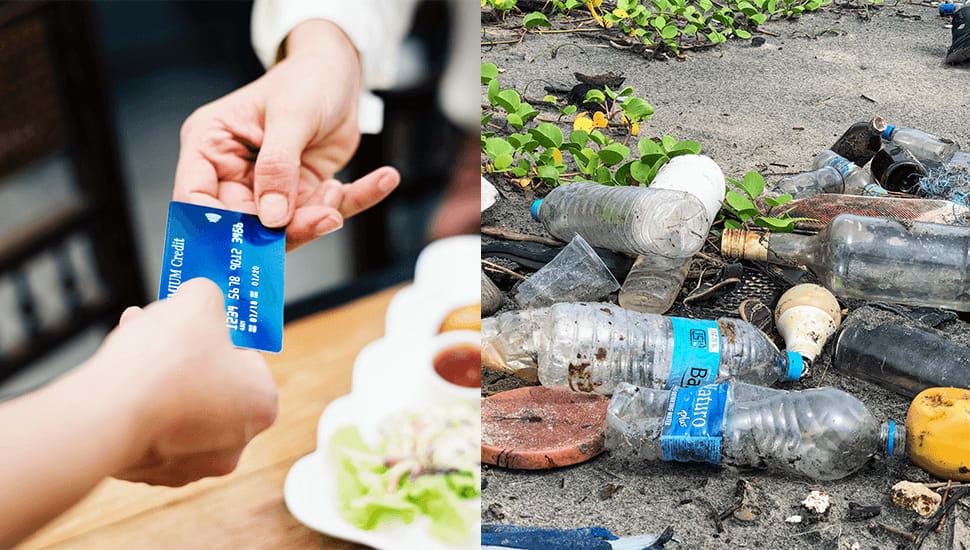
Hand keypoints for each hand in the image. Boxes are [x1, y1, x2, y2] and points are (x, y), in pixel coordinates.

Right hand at [95, 279, 278, 485]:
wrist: (108, 414)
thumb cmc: (164, 362)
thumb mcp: (199, 300)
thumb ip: (209, 295)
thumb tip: (203, 296)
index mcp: (263, 403)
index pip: (247, 359)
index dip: (220, 335)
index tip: (199, 325)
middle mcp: (237, 441)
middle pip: (212, 383)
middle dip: (187, 354)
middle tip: (164, 329)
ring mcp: (195, 464)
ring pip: (180, 406)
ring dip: (161, 376)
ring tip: (135, 343)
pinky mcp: (156, 473)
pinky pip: (152, 429)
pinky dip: (140, 406)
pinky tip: (123, 380)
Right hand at [174, 20, 398, 249]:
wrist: (340, 73)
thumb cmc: (305, 79)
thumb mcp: (291, 115)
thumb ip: (278, 165)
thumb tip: (271, 216)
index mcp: (211, 146)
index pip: (196, 200)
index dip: (217, 227)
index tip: (251, 239)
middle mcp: (235, 172)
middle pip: (246, 223)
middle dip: (285, 228)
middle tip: (323, 218)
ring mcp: (270, 186)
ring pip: (287, 226)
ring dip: (320, 216)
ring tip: (340, 192)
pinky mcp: (305, 192)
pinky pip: (329, 208)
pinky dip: (358, 198)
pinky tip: (384, 180)